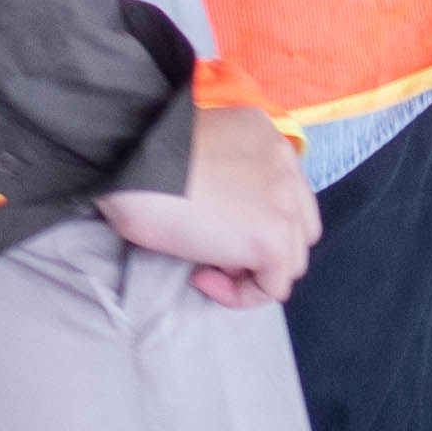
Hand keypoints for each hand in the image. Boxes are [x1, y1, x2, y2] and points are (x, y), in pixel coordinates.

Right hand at [102, 108, 319, 304]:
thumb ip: (224, 176)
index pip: (283, 191)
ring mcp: (285, 202)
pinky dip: (241, 294)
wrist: (132, 163)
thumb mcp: (194, 153)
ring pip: (291, 258)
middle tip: (215, 251)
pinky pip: (273, 286)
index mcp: (264, 136)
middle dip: (263, 247)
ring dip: (251, 272)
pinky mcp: (273, 239)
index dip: (253, 218)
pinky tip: (201, 277)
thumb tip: (221, 220)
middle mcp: (285, 162)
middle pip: (299, 224)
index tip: (211, 226)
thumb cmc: (140, 158)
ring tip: (206, 267)